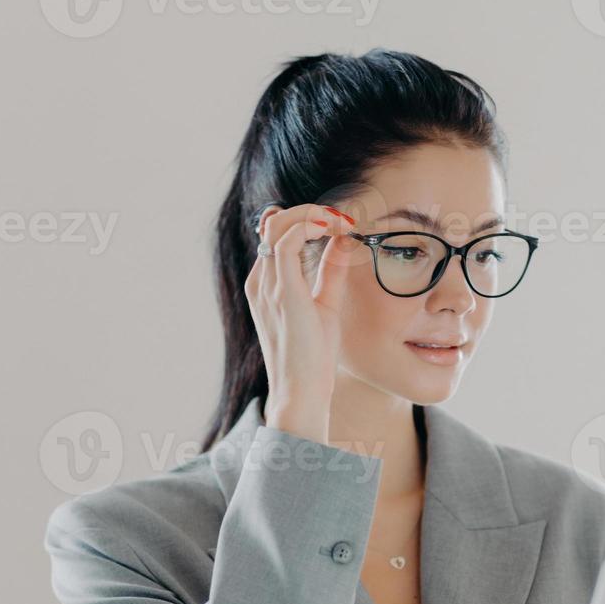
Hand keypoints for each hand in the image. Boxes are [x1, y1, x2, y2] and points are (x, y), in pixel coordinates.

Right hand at [245, 202, 358, 444]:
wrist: (302, 392)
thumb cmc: (313, 356)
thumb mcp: (325, 304)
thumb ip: (331, 272)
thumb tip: (344, 240)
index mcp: (266, 285)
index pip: (276, 235)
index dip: (305, 220)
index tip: (339, 224)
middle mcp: (261, 282)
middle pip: (273, 223)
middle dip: (309, 211)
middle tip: (342, 219)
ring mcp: (267, 286)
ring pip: (278, 225)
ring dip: (312, 214)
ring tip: (341, 221)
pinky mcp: (282, 293)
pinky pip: (286, 241)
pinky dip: (310, 225)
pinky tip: (333, 228)